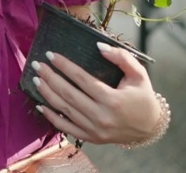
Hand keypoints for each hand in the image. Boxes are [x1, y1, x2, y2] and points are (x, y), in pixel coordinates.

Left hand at [30, 43, 161, 145]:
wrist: (149, 127)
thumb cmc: (142, 97)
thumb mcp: (139, 74)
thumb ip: (121, 57)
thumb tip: (99, 46)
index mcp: (113, 100)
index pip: (82, 79)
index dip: (65, 66)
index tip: (51, 55)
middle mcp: (101, 116)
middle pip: (68, 94)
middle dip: (50, 77)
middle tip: (37, 64)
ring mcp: (95, 130)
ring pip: (64, 110)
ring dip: (47, 93)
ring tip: (36, 79)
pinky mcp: (91, 138)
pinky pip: (66, 128)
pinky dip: (51, 117)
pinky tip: (40, 105)